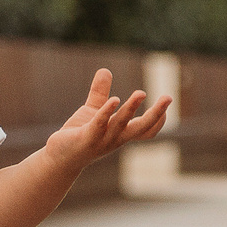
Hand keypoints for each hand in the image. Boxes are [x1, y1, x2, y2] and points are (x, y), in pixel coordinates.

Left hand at [42, 69, 171, 173]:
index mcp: (121, 133)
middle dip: (156, 114)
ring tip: (141, 93)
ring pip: (122, 125)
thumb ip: (100, 92)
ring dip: (132, 108)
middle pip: (142, 129)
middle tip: (168, 97)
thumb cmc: (79, 134)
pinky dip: (107, 112)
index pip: (147, 130)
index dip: (158, 119)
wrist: (58, 157)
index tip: (166, 103)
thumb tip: (105, 70)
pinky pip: (99, 125)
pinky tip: (114, 100)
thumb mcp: (93, 110)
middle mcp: (116, 138)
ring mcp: (102, 140)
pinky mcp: (86, 139)